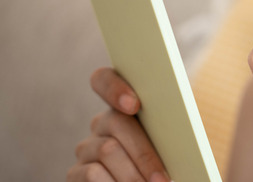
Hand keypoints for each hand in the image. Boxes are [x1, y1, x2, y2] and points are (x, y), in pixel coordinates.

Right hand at [67, 67, 169, 181]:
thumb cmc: (165, 165)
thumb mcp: (168, 144)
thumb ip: (167, 127)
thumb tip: (177, 121)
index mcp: (125, 107)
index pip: (104, 80)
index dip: (115, 87)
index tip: (134, 104)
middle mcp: (102, 124)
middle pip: (116, 122)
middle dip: (144, 153)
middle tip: (163, 178)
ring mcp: (87, 148)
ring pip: (107, 150)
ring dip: (134, 174)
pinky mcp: (75, 174)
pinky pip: (91, 174)